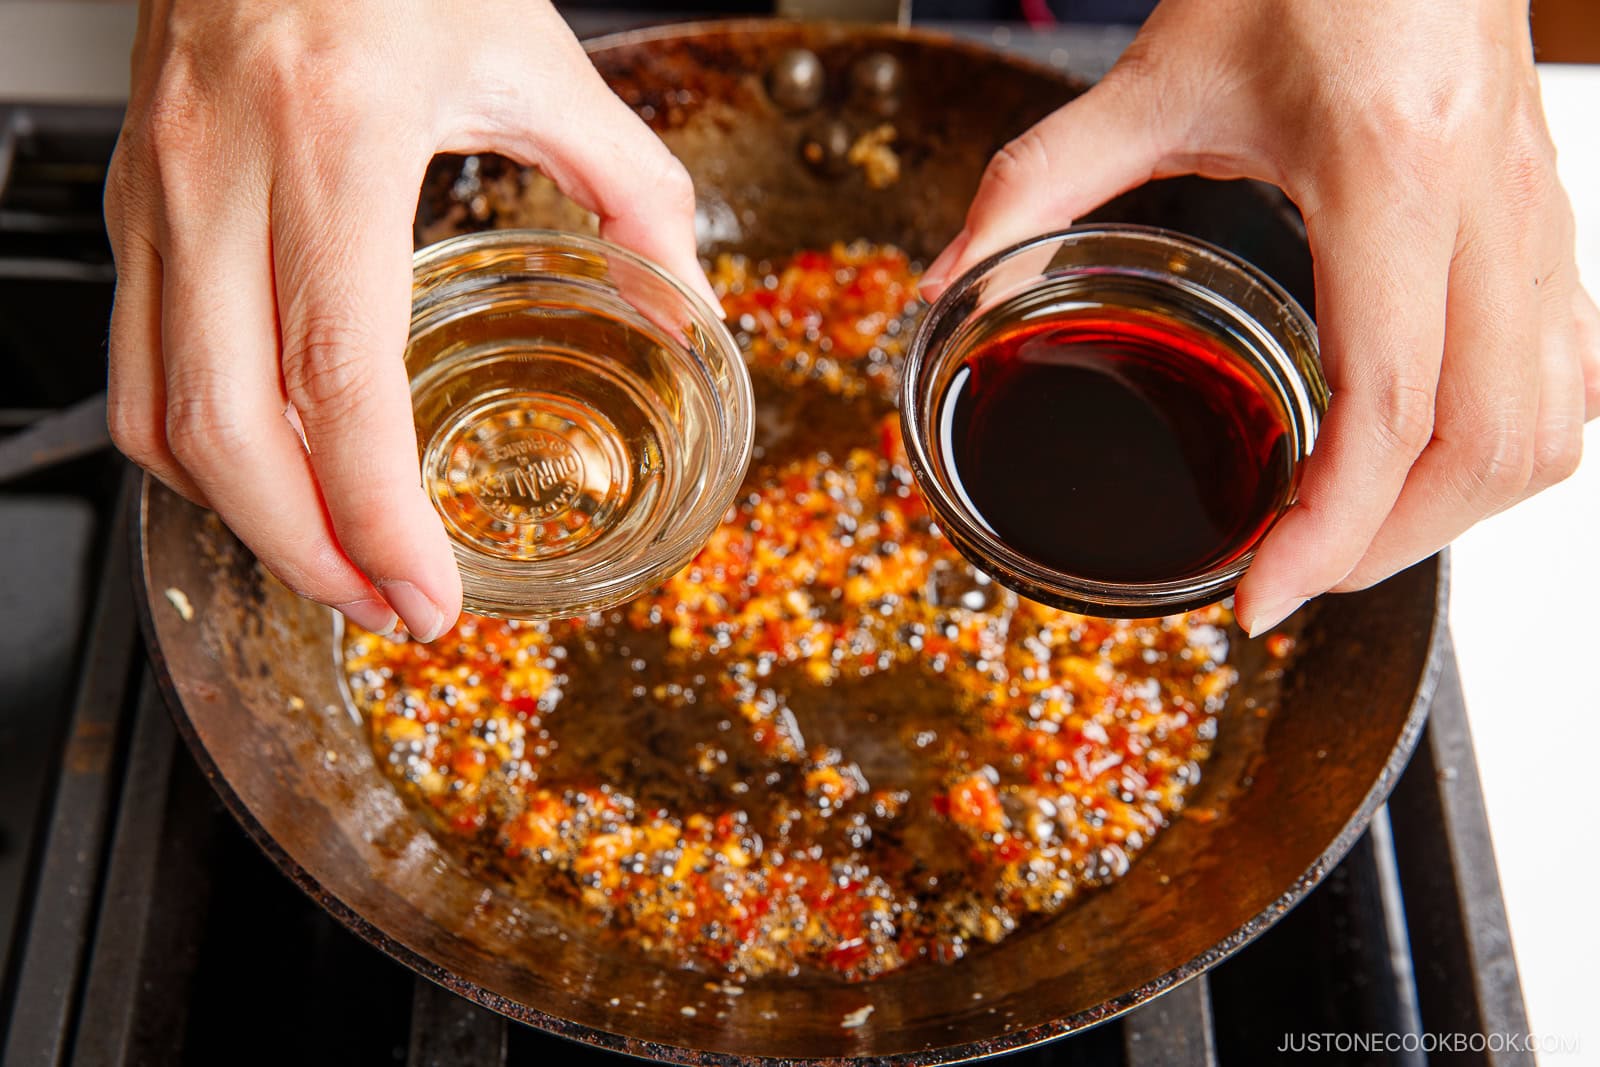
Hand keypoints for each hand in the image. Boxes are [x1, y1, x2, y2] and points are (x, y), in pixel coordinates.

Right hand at [106, 0, 713, 639]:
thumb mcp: (536, 54)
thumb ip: (631, 184)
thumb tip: (686, 302)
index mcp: (335, 135)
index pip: (337, 375)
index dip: (376, 513)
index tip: (428, 594)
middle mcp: (220, 171)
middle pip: (227, 430)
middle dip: (311, 555)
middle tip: (394, 611)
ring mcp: (155, 190)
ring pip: (157, 416)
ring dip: (248, 524)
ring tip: (343, 567)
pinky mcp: (129, 202)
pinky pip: (135, 367)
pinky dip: (196, 455)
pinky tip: (271, 478)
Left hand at [921, 0, 1599, 634]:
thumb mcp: (1154, 75)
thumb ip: (1034, 188)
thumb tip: (946, 285)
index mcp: (1389, 170)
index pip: (1390, 402)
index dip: (1331, 529)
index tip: (1259, 597)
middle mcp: (1492, 201)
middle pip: (1491, 444)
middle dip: (1391, 546)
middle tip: (1292, 580)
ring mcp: (1541, 210)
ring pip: (1553, 421)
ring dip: (1454, 511)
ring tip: (1346, 538)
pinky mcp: (1550, 211)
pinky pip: (1569, 369)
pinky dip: (1500, 447)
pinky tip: (1418, 463)